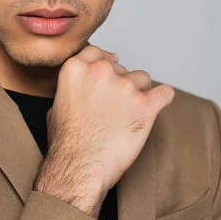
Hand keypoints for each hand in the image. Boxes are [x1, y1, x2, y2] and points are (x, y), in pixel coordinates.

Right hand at [33, 44, 174, 215]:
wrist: (79, 167)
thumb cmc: (66, 143)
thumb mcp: (55, 105)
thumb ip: (72, 88)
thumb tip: (80, 89)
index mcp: (76, 68)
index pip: (97, 52)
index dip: (106, 61)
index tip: (112, 65)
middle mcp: (101, 71)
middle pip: (120, 67)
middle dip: (120, 83)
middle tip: (115, 104)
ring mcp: (125, 87)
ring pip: (142, 78)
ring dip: (139, 91)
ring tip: (131, 110)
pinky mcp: (145, 105)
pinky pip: (165, 93)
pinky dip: (163, 98)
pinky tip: (160, 102)